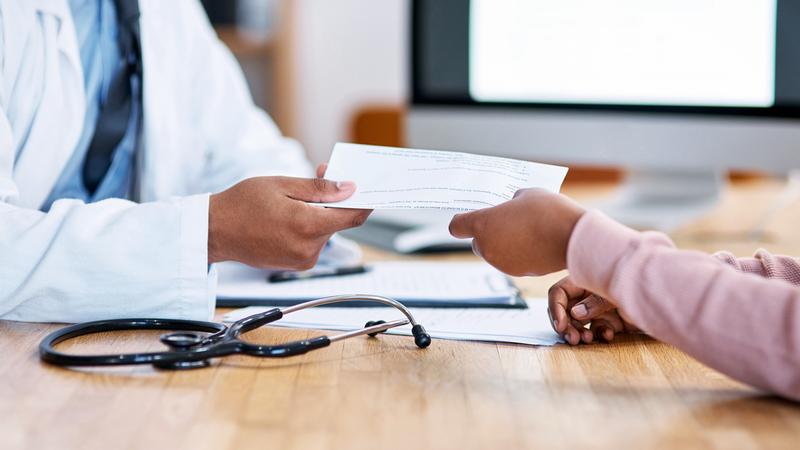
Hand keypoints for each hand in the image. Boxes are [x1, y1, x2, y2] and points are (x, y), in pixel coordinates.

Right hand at [207, 175, 370, 268]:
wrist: (215, 231)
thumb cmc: (242, 205)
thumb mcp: (283, 185)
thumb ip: (320, 189)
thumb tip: (349, 188)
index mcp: (308, 226)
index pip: (352, 216)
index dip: (365, 201)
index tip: (370, 190)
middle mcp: (309, 248)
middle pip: (337, 222)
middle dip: (334, 201)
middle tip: (320, 177)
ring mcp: (302, 260)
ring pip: (325, 232)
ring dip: (319, 214)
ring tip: (293, 200)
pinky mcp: (296, 265)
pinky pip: (313, 242)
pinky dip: (308, 227)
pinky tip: (288, 216)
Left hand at [448, 188, 585, 275]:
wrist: (572, 238)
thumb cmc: (548, 211)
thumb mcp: (527, 194)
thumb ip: (511, 202)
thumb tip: (512, 208)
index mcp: (483, 224)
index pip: (457, 226)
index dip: (462, 222)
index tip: (468, 219)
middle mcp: (487, 247)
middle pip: (477, 243)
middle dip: (488, 234)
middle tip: (507, 222)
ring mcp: (501, 263)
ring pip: (495, 253)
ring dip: (504, 244)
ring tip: (527, 231)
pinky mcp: (518, 273)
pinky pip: (511, 261)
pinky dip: (518, 254)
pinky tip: (535, 243)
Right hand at [548, 276, 638, 344]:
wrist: (665, 295)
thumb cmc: (638, 283)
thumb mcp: (614, 291)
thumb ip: (594, 303)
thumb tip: (574, 314)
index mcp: (583, 281)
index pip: (559, 294)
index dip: (556, 309)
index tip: (561, 326)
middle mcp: (588, 294)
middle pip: (565, 311)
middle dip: (566, 326)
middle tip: (572, 339)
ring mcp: (599, 308)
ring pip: (579, 324)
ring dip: (580, 333)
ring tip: (587, 340)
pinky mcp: (611, 321)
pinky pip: (597, 330)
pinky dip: (600, 333)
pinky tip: (608, 335)